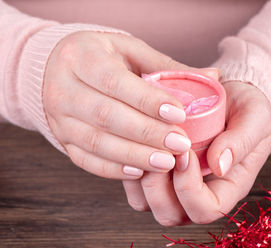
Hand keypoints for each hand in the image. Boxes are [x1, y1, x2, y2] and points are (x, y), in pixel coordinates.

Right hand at [43, 31, 206, 178]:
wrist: (57, 69)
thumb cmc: (102, 58)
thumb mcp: (130, 51)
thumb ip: (166, 66)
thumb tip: (212, 77)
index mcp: (81, 58)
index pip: (115, 81)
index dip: (147, 100)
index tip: (180, 114)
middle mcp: (63, 89)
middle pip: (106, 116)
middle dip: (146, 133)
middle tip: (180, 144)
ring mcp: (59, 118)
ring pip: (96, 142)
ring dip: (134, 155)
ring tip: (167, 163)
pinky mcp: (63, 140)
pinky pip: (85, 160)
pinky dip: (113, 169)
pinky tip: (139, 172)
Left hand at [123, 81, 270, 225]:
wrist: (230, 97)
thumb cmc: (247, 109)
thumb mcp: (255, 118)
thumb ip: (241, 141)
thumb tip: (219, 165)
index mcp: (227, 188)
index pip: (206, 210)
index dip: (190, 188)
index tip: (186, 153)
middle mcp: (198, 193)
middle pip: (170, 215)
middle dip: (158, 187)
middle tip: (161, 151)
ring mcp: (174, 186)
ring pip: (146, 204)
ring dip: (141, 178)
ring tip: (146, 146)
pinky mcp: (157, 172)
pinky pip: (133, 185)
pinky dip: (129, 168)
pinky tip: (136, 143)